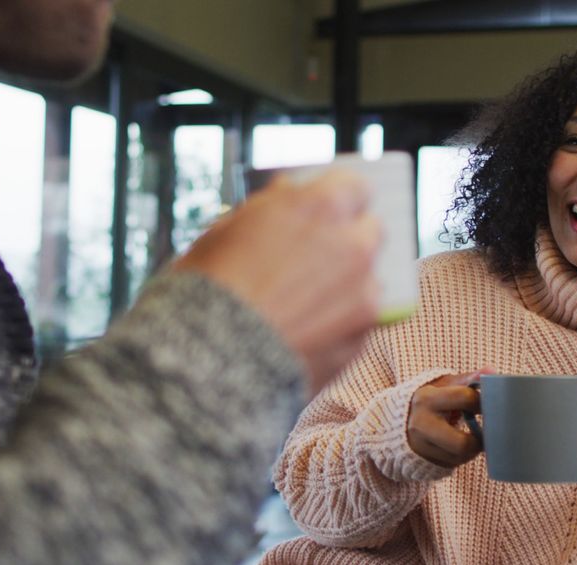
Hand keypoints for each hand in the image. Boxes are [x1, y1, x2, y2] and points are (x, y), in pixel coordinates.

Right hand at [172, 169, 381, 395]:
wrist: (204, 366)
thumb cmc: (205, 291)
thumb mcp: (226, 231)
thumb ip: (270, 209)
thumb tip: (289, 195)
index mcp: (320, 207)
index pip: (357, 186)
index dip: (341, 199)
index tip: (331, 210)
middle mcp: (353, 246)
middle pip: (372, 232)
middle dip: (351, 240)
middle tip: (319, 257)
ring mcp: (363, 296)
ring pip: (370, 281)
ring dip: (349, 286)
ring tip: (305, 306)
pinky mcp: (360, 341)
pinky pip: (362, 323)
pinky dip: (343, 325)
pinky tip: (306, 334)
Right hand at [407, 369, 492, 467]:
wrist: (395, 422)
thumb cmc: (429, 400)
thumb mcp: (444, 385)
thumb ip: (469, 379)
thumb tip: (493, 371)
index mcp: (426, 399)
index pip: (466, 399)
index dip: (483, 402)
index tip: (486, 404)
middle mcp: (420, 425)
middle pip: (462, 443)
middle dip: (479, 439)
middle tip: (484, 431)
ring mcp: (421, 447)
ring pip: (460, 456)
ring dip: (472, 449)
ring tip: (471, 437)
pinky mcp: (424, 461)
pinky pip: (453, 464)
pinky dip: (462, 456)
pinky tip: (458, 445)